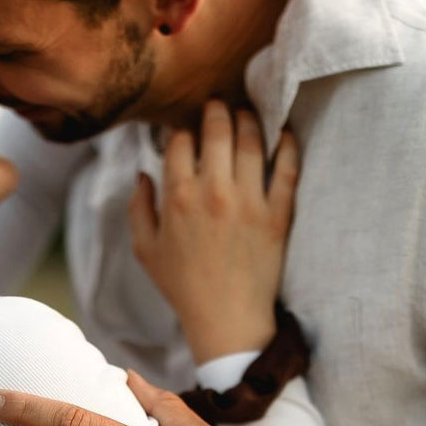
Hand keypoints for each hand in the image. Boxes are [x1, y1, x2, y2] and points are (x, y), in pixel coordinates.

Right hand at [129, 101, 298, 363]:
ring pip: (252, 140)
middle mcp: (214, 191)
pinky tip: (283, 133)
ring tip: (248, 114)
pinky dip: (288, 145)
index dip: (182, 130)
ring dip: (249, 119)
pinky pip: (287, 168)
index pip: (181, 140)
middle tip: (219, 106)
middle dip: (216, 110)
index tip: (187, 133)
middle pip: (218, 128)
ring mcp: (249, 201)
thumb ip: (138, 208)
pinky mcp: (277, 214)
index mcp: (178, 196)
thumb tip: (142, 174)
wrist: (226, 319)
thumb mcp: (146, 250)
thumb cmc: (182, 287)